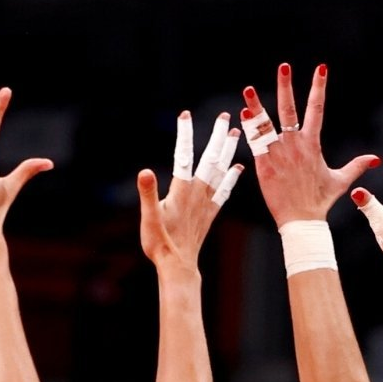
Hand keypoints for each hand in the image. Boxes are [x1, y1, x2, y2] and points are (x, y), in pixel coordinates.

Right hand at [137, 110, 242, 271]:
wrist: (178, 266)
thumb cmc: (160, 243)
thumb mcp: (148, 217)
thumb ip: (148, 193)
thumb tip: (145, 171)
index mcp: (181, 190)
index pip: (183, 156)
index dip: (185, 134)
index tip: (186, 114)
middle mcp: (197, 193)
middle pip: (209, 159)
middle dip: (216, 136)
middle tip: (225, 116)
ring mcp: (205, 203)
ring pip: (220, 171)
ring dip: (228, 151)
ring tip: (236, 133)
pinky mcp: (209, 213)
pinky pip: (224, 191)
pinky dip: (231, 178)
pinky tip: (238, 168)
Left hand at [241, 63, 379, 226]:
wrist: (301, 220)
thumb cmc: (319, 201)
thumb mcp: (340, 181)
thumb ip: (356, 166)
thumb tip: (375, 159)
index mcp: (312, 144)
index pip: (317, 109)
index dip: (318, 88)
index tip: (320, 68)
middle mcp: (295, 144)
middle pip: (290, 109)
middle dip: (287, 86)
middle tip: (284, 66)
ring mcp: (278, 154)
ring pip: (266, 125)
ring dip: (257, 106)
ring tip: (249, 89)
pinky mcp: (264, 165)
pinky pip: (255, 143)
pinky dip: (249, 129)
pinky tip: (243, 114)